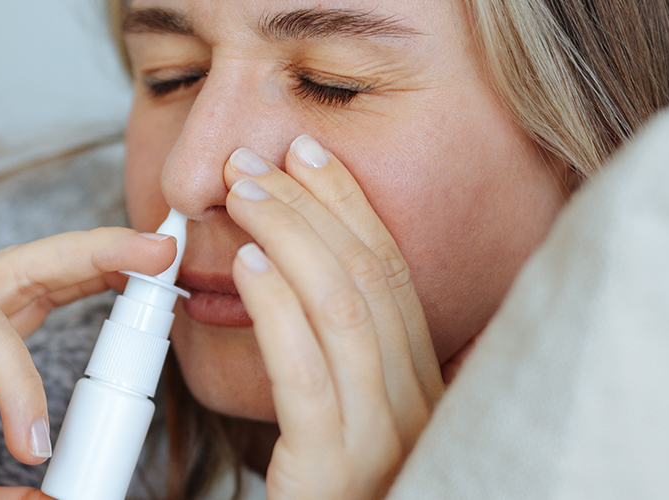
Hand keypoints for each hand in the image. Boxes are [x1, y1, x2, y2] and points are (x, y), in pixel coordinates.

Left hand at [222, 136, 445, 498]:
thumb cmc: (326, 494)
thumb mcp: (346, 420)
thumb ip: (343, 360)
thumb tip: (302, 277)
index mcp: (423, 387)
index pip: (391, 274)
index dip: (349, 206)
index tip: (308, 155)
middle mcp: (418, 406)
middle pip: (371, 278)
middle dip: (315, 205)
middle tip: (260, 160)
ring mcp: (383, 438)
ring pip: (346, 310)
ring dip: (291, 237)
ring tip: (245, 194)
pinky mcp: (335, 467)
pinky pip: (309, 374)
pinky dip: (279, 310)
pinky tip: (249, 268)